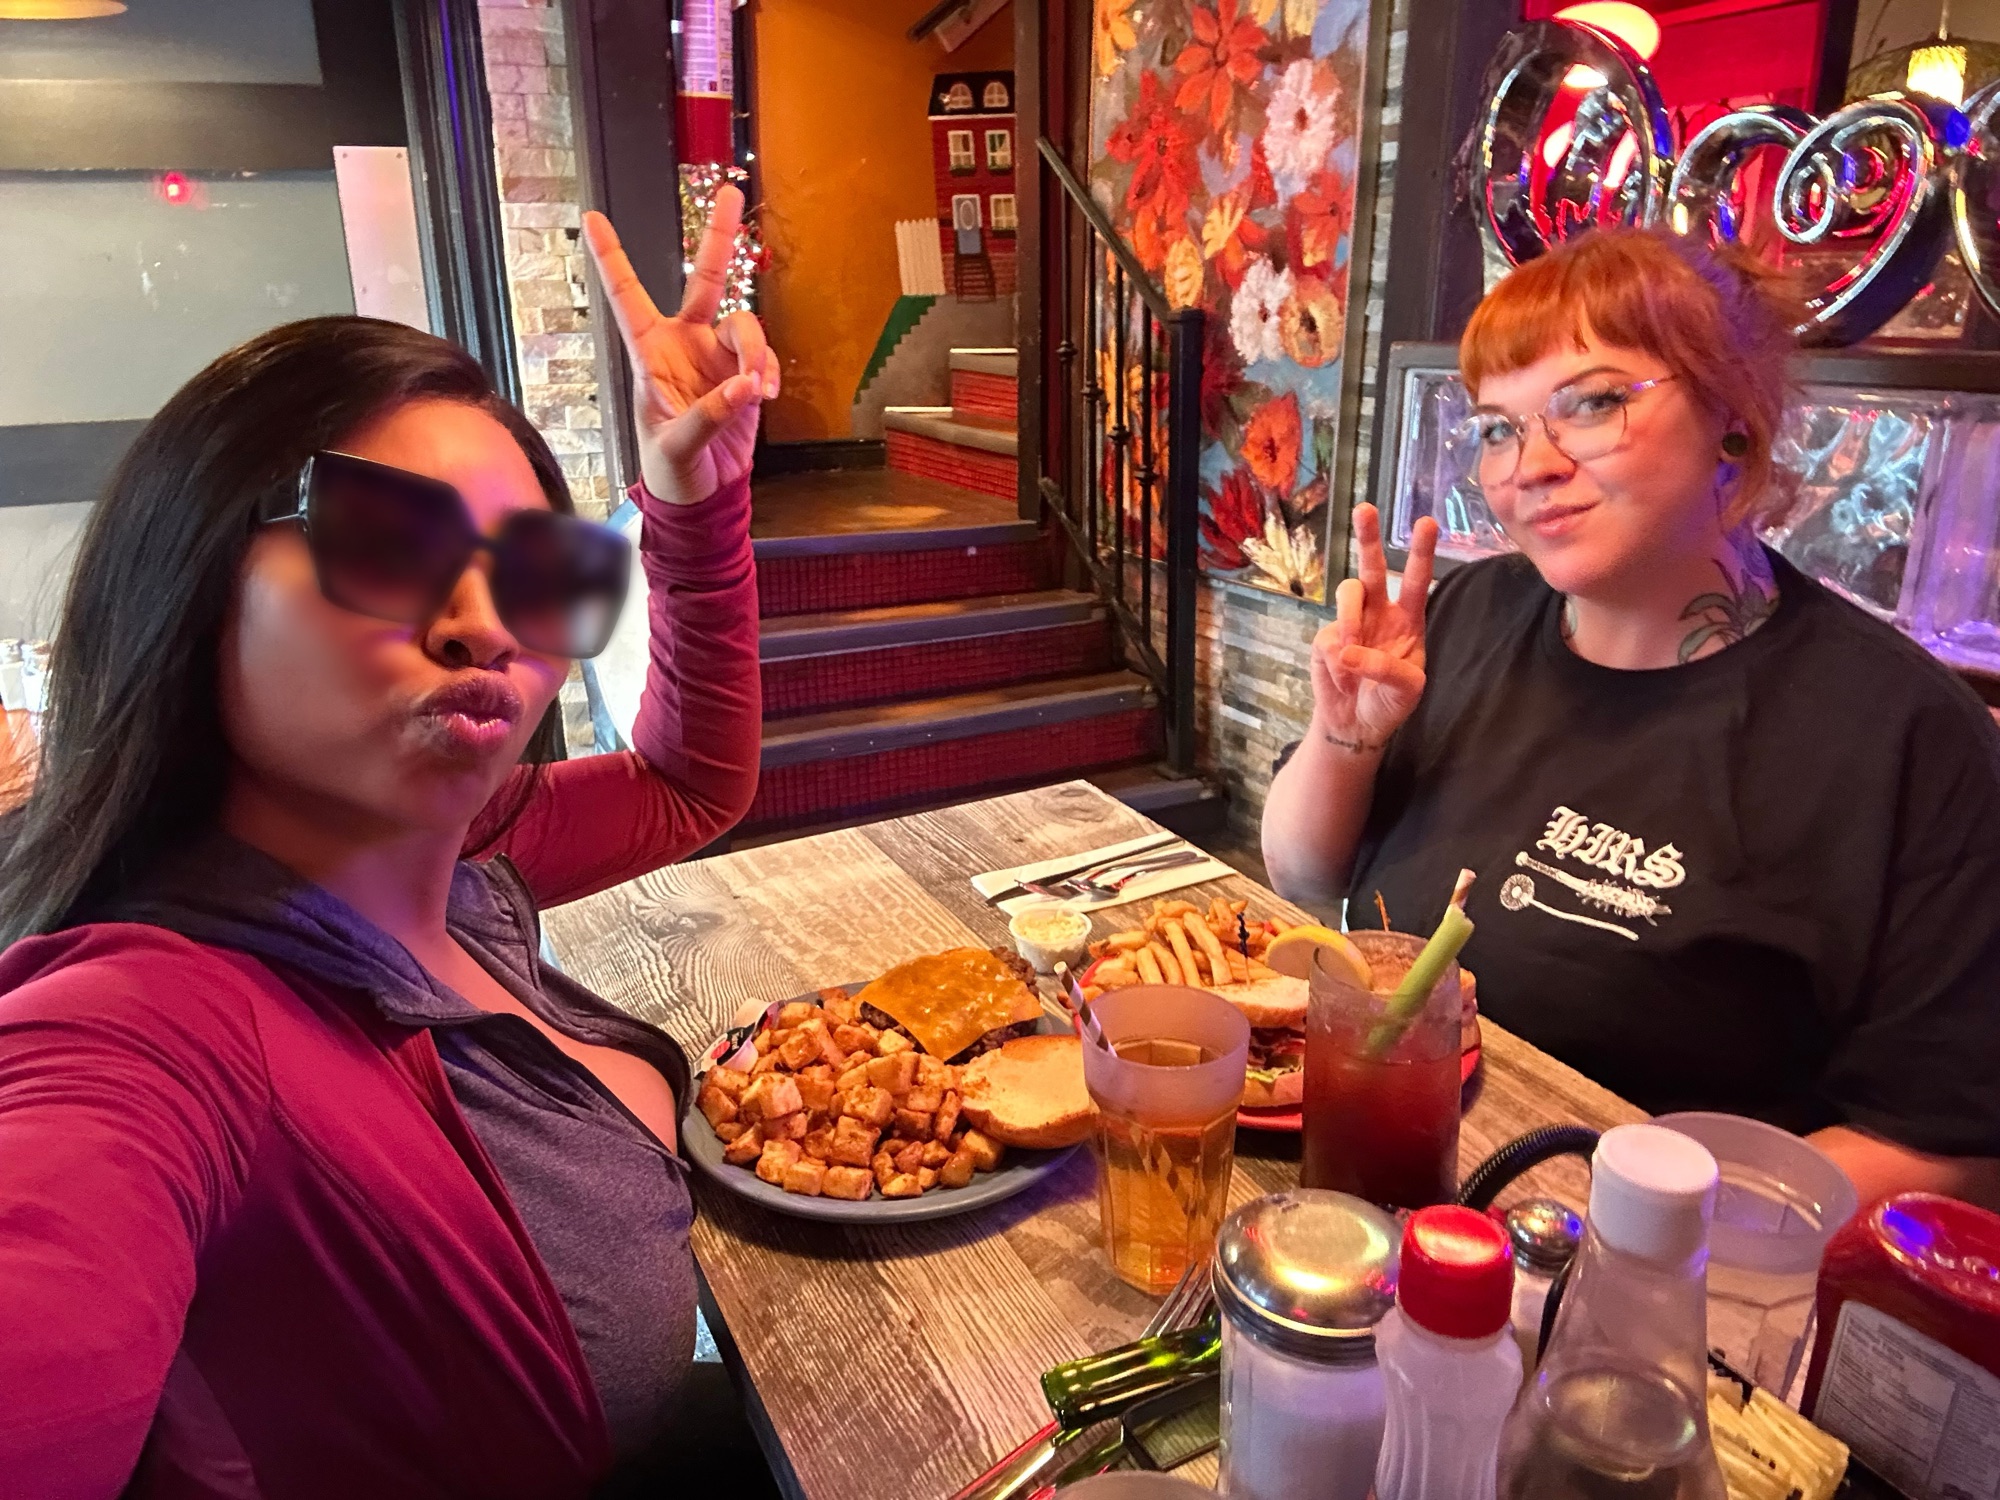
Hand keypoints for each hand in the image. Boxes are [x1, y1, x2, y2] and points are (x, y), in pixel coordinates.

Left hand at [582, 187, 779, 505]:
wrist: (705, 493)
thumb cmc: (672, 471)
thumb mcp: (675, 448)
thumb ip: (707, 416)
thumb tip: (743, 387)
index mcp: (650, 353)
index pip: (627, 298)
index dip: (611, 259)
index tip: (591, 219)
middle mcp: (684, 343)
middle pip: (704, 279)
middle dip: (718, 236)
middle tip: (729, 192)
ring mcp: (717, 356)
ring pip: (745, 326)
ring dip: (756, 353)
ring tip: (756, 390)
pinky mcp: (745, 375)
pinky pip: (764, 358)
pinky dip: (768, 373)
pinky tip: (762, 396)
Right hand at [1308, 504, 1437, 752]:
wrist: (1356, 725)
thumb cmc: (1390, 703)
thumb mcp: (1407, 691)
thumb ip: (1387, 669)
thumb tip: (1348, 650)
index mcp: (1408, 620)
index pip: (1416, 581)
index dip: (1421, 552)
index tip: (1426, 522)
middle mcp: (1379, 613)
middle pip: (1372, 567)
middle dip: (1368, 537)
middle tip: (1365, 508)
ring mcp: (1350, 623)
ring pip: (1347, 593)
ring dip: (1350, 619)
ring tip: (1350, 655)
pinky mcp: (1325, 639)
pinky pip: (1329, 638)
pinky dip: (1337, 664)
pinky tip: (1343, 681)